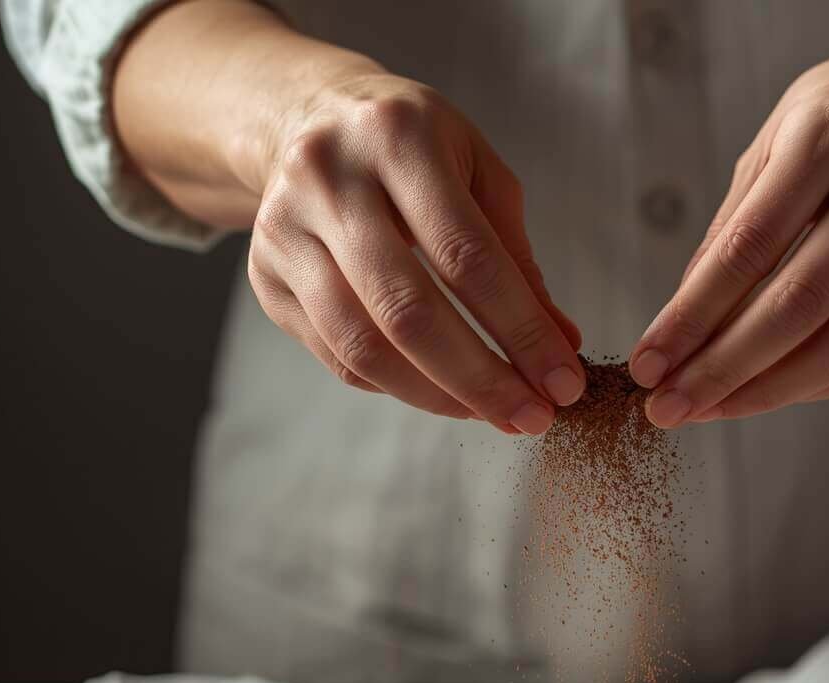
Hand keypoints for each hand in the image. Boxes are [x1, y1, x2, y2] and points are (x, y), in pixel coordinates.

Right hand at [249, 71, 582, 432]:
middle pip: (408, 311)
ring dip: (438, 397)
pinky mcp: (266, 277)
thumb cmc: (413, 149)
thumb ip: (518, 259)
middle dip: (481, 380)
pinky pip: (338, 358)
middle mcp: (329, 179)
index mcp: (397, 137)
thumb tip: (561, 346)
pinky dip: (398, 387)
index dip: (522, 331)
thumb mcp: (477, 174)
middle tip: (531, 418)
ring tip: (492, 414)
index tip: (563, 382)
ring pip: (364, 346)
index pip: (468, 257)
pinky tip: (441, 392)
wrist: (307, 118)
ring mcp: (285, 231)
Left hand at [629, 44, 828, 425]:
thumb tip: (680, 329)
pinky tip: (768, 393)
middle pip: (799, 304)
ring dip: (768, 391)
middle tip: (670, 406)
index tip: (647, 364)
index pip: (749, 247)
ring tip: (712, 409)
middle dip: (722, 369)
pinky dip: (817, 385)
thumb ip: (728, 232)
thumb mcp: (771, 147)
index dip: (691, 316)